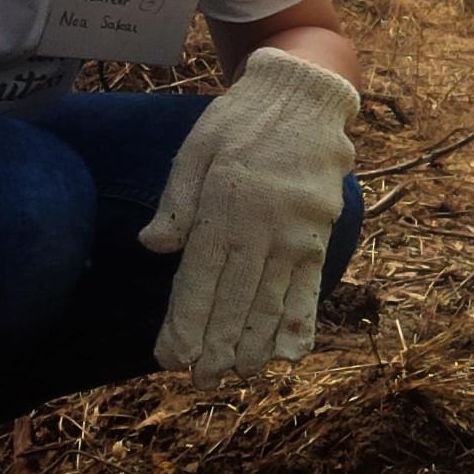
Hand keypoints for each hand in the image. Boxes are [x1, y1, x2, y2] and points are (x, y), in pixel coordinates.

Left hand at [142, 46, 358, 383]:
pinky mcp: (319, 232)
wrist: (305, 92)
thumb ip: (176, 201)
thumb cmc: (241, 119)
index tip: (171, 359)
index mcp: (222, 207)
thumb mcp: (195, 147)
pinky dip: (299, 321)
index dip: (185, 326)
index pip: (198, 282)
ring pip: (272, 302)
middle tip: (203, 381)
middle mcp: (260, 227)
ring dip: (254, 344)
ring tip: (239, 375)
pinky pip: (309, 285)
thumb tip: (154, 246)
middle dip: (216, 347)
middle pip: (234, 302)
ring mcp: (296, 233)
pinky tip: (288, 352)